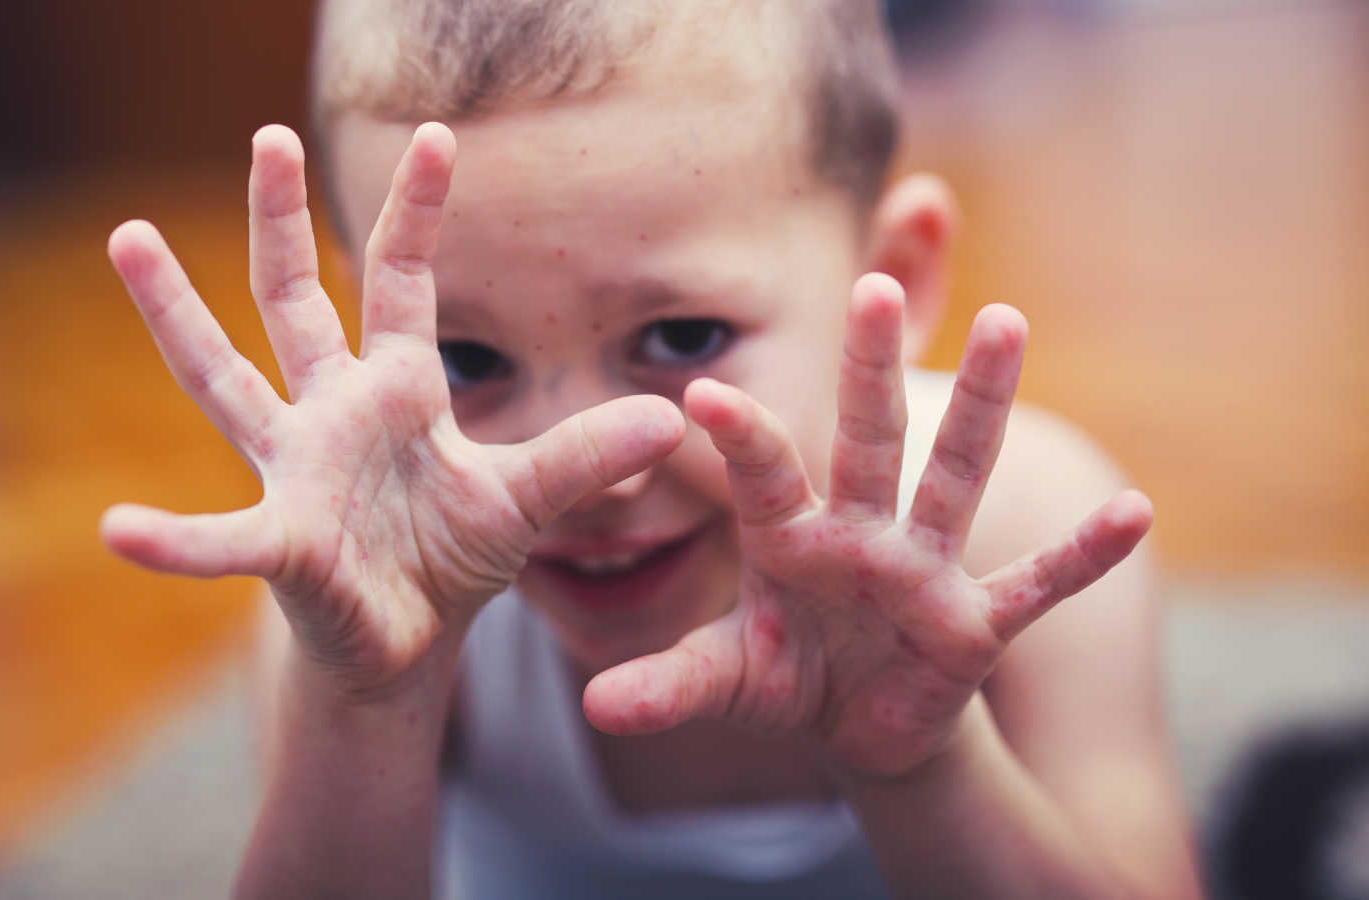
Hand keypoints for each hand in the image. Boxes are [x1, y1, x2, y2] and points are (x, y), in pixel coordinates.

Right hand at [101, 124, 683, 698]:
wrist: (406, 643)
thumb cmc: (453, 559)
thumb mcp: (528, 499)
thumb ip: (585, 456)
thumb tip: (667, 417)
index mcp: (397, 390)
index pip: (403, 282)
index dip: (419, 213)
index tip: (440, 136)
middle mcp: (332, 412)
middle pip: (295, 299)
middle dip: (278, 220)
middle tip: (264, 135)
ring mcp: (296, 470)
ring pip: (223, 377)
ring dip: (177, 312)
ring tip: (127, 235)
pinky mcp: (281, 542)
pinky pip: (220, 540)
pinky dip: (175, 540)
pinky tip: (120, 531)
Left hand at [583, 274, 1151, 777]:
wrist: (856, 721)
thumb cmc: (788, 676)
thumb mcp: (728, 681)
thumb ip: (670, 684)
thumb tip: (595, 708)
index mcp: (790, 536)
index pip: (763, 474)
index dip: (738, 439)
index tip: (698, 394)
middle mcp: (862, 533)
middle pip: (869, 438)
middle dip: (870, 370)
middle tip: (870, 285)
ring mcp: (924, 569)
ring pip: (955, 476)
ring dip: (981, 407)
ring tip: (1008, 322)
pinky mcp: (976, 622)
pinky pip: (1035, 584)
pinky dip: (1081, 556)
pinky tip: (1134, 511)